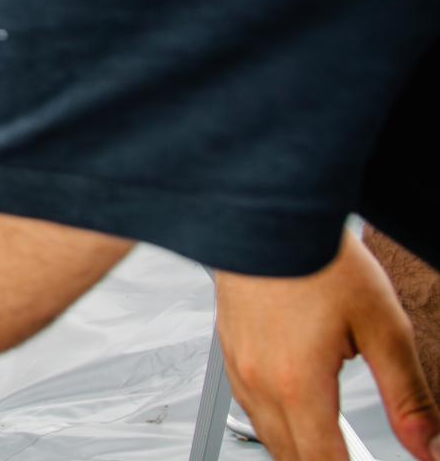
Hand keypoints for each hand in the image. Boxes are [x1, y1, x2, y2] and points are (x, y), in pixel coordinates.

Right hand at [215, 229, 439, 460]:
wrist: (264, 213)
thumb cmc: (317, 259)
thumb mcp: (383, 327)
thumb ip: (407, 397)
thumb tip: (429, 446)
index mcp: (298, 384)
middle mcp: (259, 382)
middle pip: (292, 458)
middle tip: (356, 456)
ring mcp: (238, 367)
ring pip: (268, 436)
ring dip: (300, 450)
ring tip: (335, 447)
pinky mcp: (228, 350)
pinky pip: (250, 407)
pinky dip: (277, 423)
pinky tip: (300, 413)